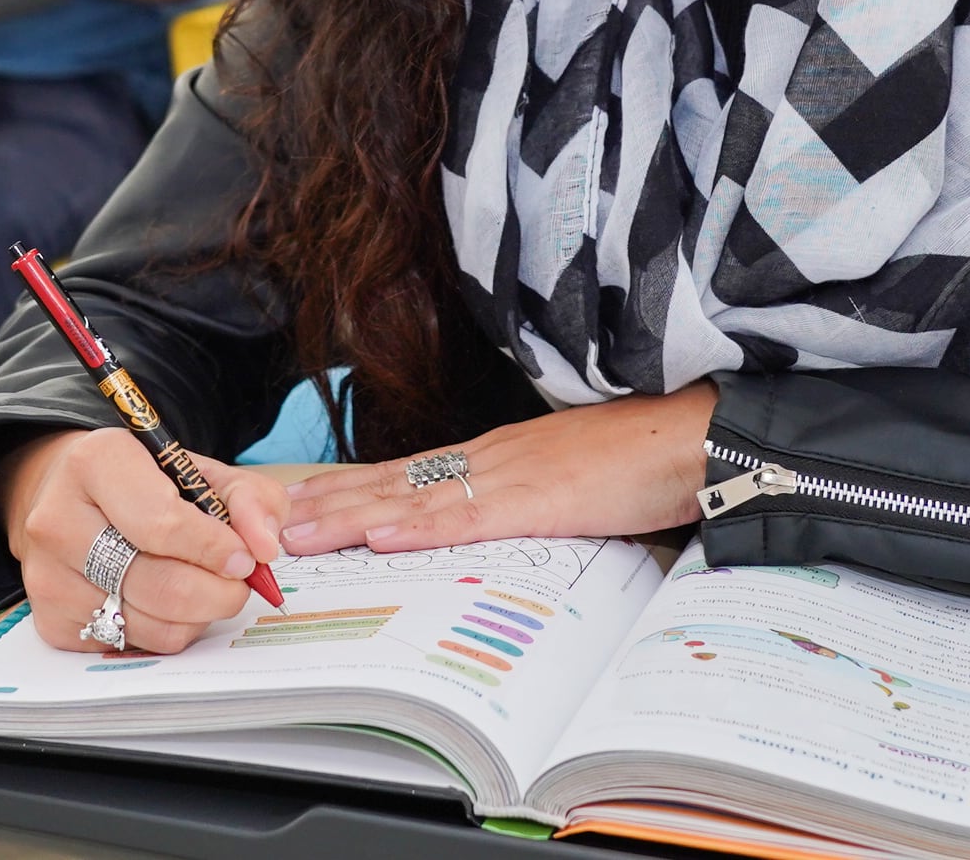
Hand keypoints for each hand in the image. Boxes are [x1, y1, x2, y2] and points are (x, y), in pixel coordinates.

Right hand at [0, 428, 290, 656]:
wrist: (71, 498)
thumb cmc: (142, 484)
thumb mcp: (201, 472)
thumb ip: (249, 498)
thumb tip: (264, 546)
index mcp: (94, 463)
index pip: (163, 524)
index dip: (216, 549)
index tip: (245, 558)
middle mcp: (57, 519)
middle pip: (161, 585)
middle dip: (218, 592)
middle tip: (237, 583)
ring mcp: (47, 575)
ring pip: (150, 624)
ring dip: (195, 616)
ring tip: (202, 589)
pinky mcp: (49, 620)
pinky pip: (129, 645)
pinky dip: (163, 632)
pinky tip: (164, 603)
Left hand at [279, 386, 716, 555]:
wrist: (697, 433)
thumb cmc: (646, 459)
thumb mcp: (575, 482)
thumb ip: (535, 501)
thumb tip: (506, 525)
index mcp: (501, 455)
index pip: (412, 473)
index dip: (357, 488)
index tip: (308, 498)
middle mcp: (493, 458)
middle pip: (396, 482)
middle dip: (333, 502)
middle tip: (272, 517)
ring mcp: (511, 475)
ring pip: (415, 498)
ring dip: (351, 518)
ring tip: (299, 530)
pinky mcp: (539, 499)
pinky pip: (467, 516)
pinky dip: (419, 527)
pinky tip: (380, 535)